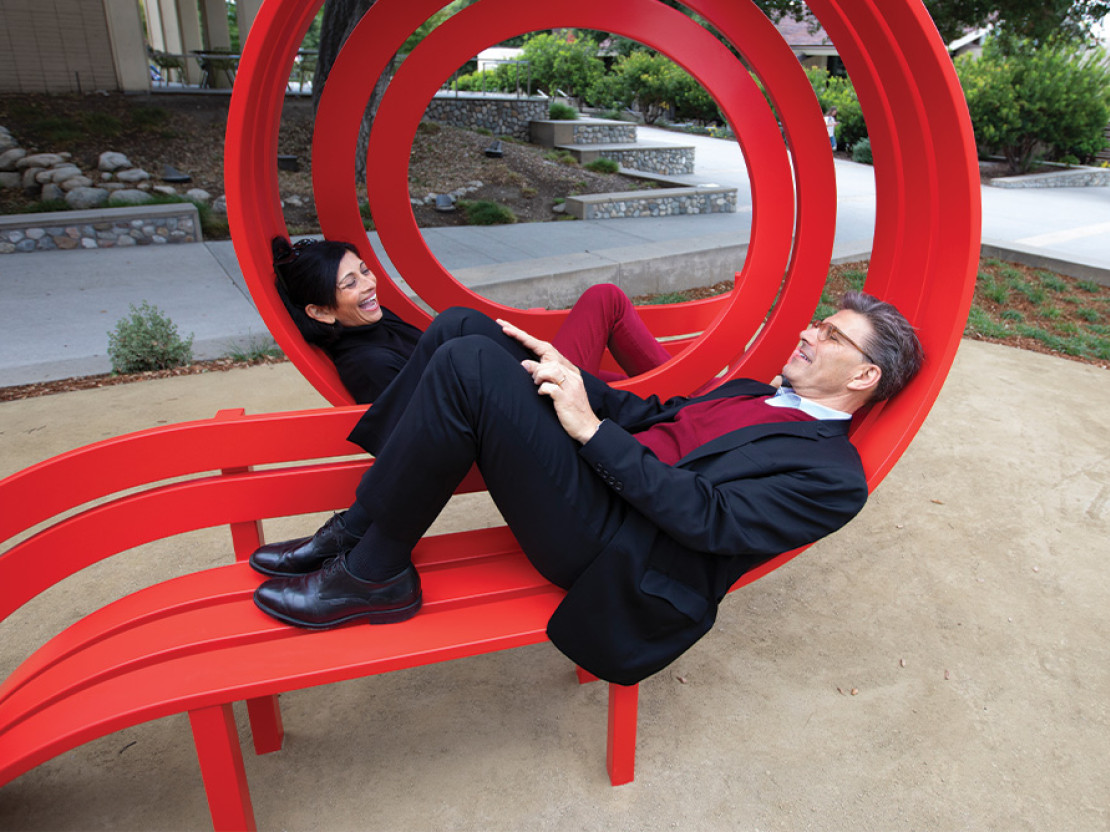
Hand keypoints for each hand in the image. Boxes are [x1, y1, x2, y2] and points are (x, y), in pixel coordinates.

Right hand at [497, 318, 576, 372]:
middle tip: (499, 321)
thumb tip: (524, 364)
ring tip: (504, 327)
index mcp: (545, 349)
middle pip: (524, 336)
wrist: (570, 382)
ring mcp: (542, 351)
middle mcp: (543, 347)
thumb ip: (537, 368)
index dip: (514, 333)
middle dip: (512, 328)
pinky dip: (520, 340)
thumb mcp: (549, 372)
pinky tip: (515, 339)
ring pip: (526, 340)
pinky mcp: (542, 356)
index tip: (503, 327)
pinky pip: (528, 345)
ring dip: (515, 333)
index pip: (526, 338)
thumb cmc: (562, 376)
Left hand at [498, 319, 601, 443]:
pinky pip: (548, 387)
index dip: (525, 336)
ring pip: (547, 368)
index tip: (506, 327)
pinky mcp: (566, 397)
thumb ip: (542, 375)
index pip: (545, 347)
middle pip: (545, 350)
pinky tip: (544, 395)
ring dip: (537, 375)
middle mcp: (570, 372)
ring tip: (538, 385)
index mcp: (567, 368)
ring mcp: (570, 384)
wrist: (587, 427)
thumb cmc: (569, 408)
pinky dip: (542, 390)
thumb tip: (525, 365)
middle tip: (504, 330)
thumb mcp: (555, 388)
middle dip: (522, 338)